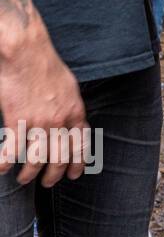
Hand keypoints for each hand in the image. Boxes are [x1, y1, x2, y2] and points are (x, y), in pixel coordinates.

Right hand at [0, 22, 87, 185]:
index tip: (75, 174)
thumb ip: (70, 105)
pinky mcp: (17, 120)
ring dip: (30, 174)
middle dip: (55, 174)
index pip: (81, 144)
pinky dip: (6, 162)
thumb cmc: (46, 65)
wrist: (26, 53)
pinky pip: (13, 149)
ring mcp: (39, 122)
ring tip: (25, 179)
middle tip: (48, 183)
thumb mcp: (69, 86)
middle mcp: (60, 120)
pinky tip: (2, 168)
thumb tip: (71, 119)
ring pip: (37, 158)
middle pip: (60, 156)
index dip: (79, 162)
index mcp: (75, 111)